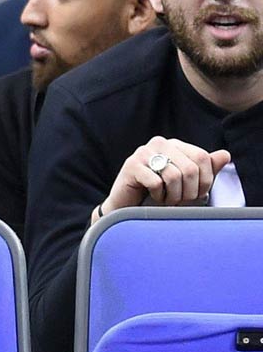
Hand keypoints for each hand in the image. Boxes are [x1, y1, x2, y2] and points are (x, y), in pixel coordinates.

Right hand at [102, 136, 228, 214]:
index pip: (202, 157)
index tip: (198, 195)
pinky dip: (158, 195)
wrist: (125, 207)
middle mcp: (159, 143)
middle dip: (189, 191)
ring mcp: (143, 153)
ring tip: (168, 201)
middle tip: (181, 202)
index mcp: (174, 145)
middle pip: (190, 167)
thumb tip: (225, 155)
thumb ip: (205, 169)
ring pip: (174, 175)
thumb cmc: (156, 195)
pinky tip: (153, 197)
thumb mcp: (186, 183)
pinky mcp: (131, 166)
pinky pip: (156, 182)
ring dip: (174, 196)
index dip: (205, 180)